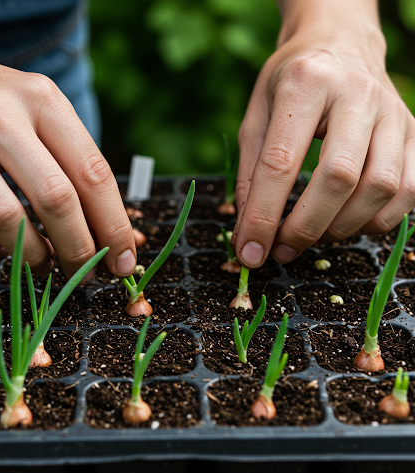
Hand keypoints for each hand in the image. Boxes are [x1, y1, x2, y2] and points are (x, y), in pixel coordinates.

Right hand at [0, 26, 135, 279]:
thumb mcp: (35, 110)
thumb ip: (73, 161)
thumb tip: (115, 231)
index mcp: (40, 99)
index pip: (93, 173)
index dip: (115, 226)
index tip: (124, 262)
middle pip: (55, 199)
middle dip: (80, 250)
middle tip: (87, 274)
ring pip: (3, 218)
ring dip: (32, 256)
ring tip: (42, 264)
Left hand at [233, 0, 414, 267]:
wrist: (340, 44)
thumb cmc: (290, 85)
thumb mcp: (256, 119)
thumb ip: (250, 176)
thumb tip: (249, 233)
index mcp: (305, 84)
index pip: (281, 162)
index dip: (263, 217)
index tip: (250, 252)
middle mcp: (356, 94)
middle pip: (338, 178)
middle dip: (305, 228)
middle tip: (281, 250)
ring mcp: (393, 113)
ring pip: (380, 187)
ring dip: (341, 227)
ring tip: (312, 234)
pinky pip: (409, 189)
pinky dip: (377, 220)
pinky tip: (347, 222)